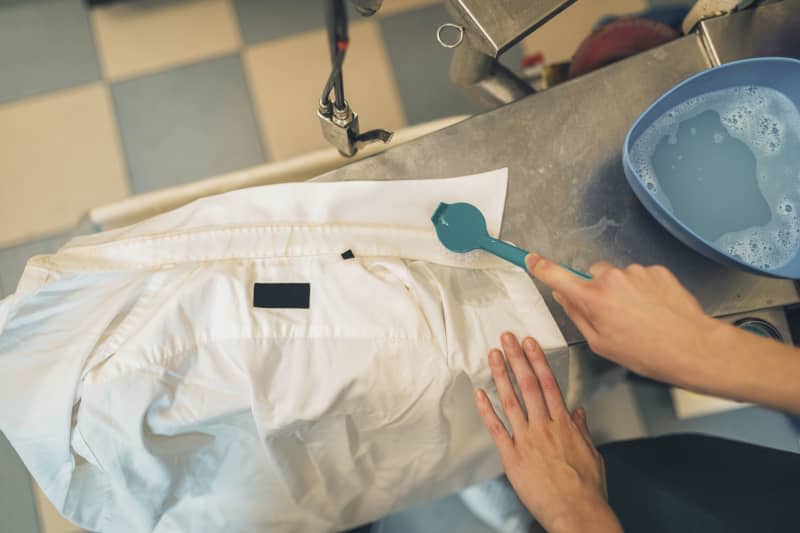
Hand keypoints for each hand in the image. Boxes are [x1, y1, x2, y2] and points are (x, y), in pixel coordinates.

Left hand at [474, 332, 621, 532]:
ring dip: (501, 375)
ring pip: (511, 400)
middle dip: (517, 358)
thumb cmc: (587, 488)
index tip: (529, 343)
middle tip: (507, 338)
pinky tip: (480, 393)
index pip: (548, 383)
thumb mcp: (592, 454)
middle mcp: (544, 427)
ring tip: (493, 355)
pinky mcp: (512, 457)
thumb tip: (579, 411)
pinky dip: (487, 410)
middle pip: (528, 385)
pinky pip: (496, 429)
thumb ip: (582, 430)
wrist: (577, 513)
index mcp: (564, 424)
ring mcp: (527, 440)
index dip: (537, 360)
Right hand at [526, 255, 718, 387]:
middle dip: (597, 290)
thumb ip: (576, 315)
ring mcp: (636, 272)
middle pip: (592, 276)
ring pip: (618, 277)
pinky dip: (642, 290)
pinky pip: (639, 276)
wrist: (692, 347)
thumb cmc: (649, 352)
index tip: (532, 259)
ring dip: (622, 291)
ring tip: (640, 317)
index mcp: (594, 299)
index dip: (541, 266)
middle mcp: (613, 279)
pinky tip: (653, 310)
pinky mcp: (656, 270)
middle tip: (612, 315)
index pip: (557, 276)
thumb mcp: (601, 344)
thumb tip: (564, 297)